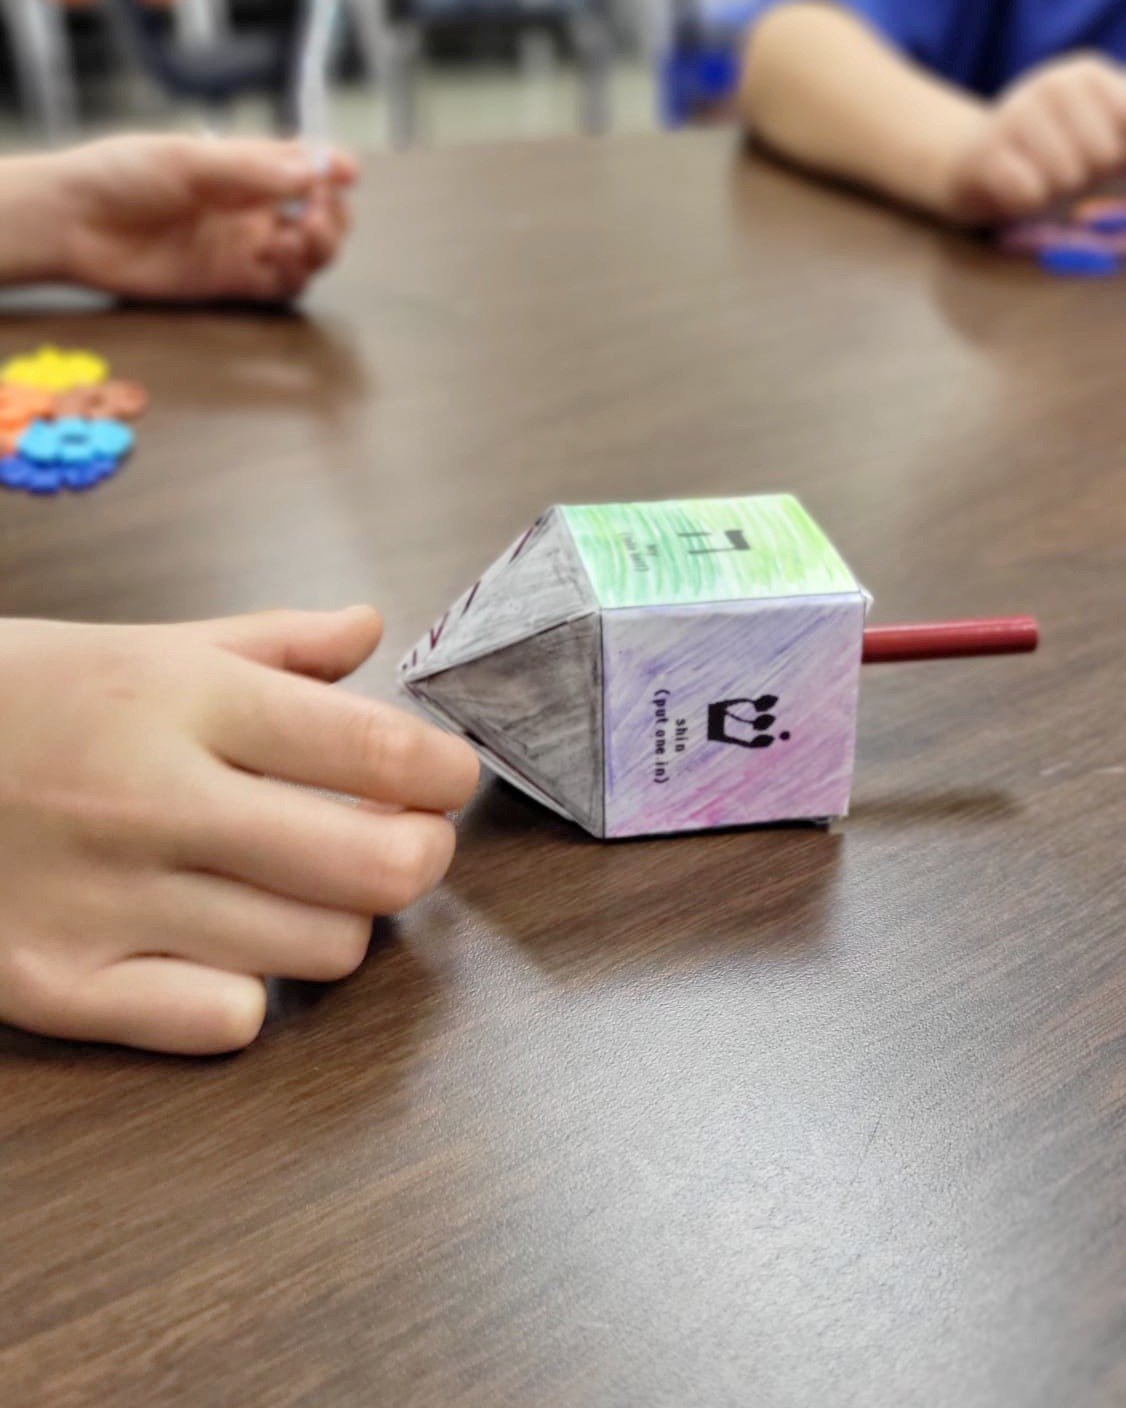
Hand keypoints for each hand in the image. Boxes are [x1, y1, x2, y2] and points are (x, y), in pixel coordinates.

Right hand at [0, 608, 478, 1054]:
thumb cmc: (16, 699)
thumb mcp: (139, 645)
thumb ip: (269, 641)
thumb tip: (370, 629)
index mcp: (183, 701)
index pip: (371, 746)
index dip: (441, 772)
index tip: (448, 778)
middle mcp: (154, 800)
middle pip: (374, 866)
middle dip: (419, 857)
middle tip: (402, 842)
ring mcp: (107, 900)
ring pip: (319, 948)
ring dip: (339, 920)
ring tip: (305, 889)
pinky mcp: (60, 983)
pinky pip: (224, 1021)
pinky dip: (247, 993)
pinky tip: (221, 952)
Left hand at [53, 134, 356, 301]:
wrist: (78, 224)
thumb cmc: (124, 176)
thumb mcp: (192, 161)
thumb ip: (255, 172)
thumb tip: (313, 175)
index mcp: (245, 167)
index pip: (305, 167)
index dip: (332, 169)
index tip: (347, 173)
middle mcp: (250, 209)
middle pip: (318, 216)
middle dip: (333, 214)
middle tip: (321, 211)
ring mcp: (244, 248)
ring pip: (308, 255)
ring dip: (321, 246)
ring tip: (305, 234)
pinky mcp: (232, 285)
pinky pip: (282, 287)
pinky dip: (296, 275)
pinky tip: (285, 259)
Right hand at [945, 55, 1125, 223]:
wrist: (964, 162)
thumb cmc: (1042, 156)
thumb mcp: (1095, 135)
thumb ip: (1123, 145)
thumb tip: (1124, 158)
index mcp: (1087, 75)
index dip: (1121, 157)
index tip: (1100, 160)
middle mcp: (1052, 85)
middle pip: (1103, 156)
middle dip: (1088, 178)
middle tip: (1062, 174)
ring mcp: (1014, 115)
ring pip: (1067, 177)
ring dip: (1055, 195)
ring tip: (1037, 182)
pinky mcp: (984, 155)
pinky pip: (1030, 195)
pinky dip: (1027, 206)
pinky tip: (1013, 194)